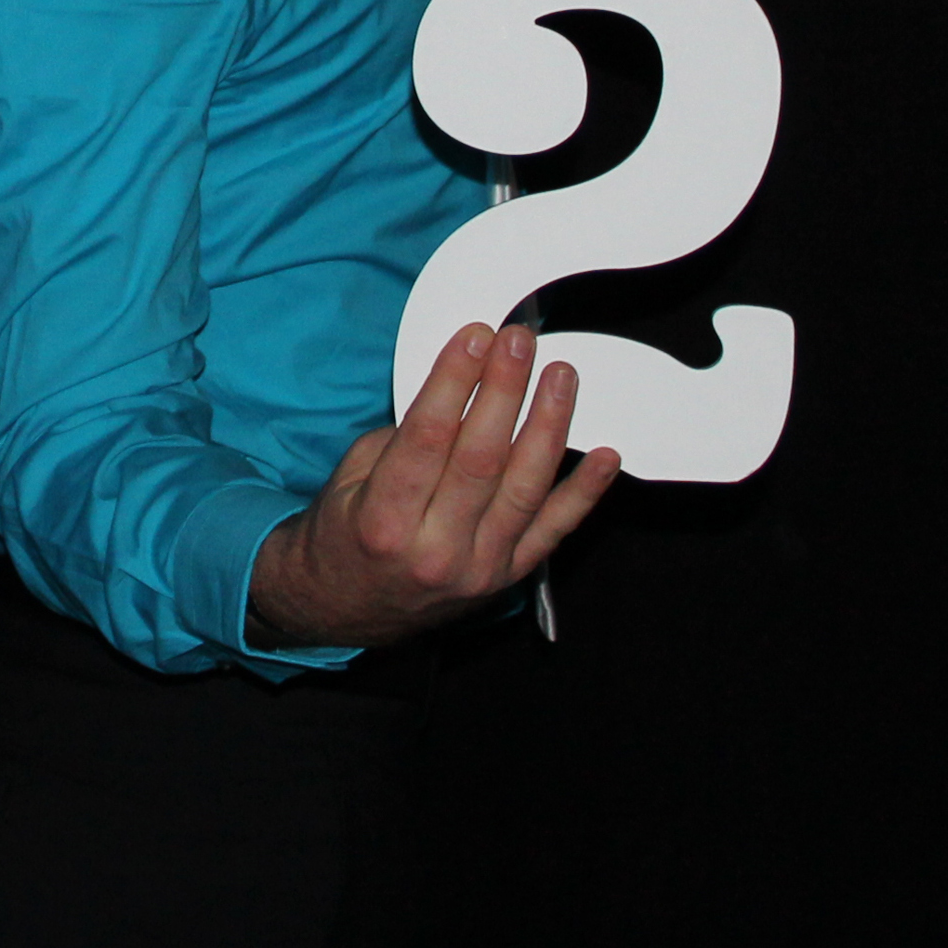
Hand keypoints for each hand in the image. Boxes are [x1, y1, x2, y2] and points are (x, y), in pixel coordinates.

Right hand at [249, 322, 621, 648]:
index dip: (454, 382)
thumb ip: (402, 440)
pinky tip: (604, 455)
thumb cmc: (343, 536)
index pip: (427, 439)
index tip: (473, 339)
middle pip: (482, 458)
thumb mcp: (348, 481)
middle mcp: (435, 550)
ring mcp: (479, 568)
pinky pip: (554, 530)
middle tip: (519, 343)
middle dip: (504, 390)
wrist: (343, 608)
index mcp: (384, 522)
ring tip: (559, 377)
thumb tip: (459, 389)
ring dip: (548, 425)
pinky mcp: (508, 577)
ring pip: (526, 488)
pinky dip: (585, 492)